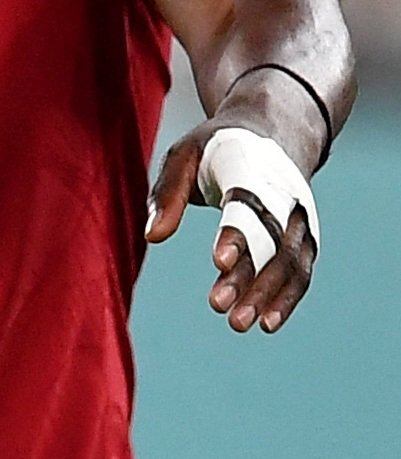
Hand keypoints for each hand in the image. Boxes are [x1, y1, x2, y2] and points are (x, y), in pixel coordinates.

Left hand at [147, 109, 317, 333]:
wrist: (271, 134)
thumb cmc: (214, 149)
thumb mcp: (182, 155)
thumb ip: (168, 194)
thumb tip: (153, 236)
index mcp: (252, 166)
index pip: (247, 204)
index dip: (237, 232)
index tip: (218, 262)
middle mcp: (285, 193)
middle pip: (271, 239)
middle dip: (248, 274)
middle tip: (218, 306)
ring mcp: (300, 217)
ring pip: (289, 260)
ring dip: (267, 294)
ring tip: (238, 323)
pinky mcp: (305, 237)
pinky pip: (301, 271)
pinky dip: (287, 298)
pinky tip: (267, 324)